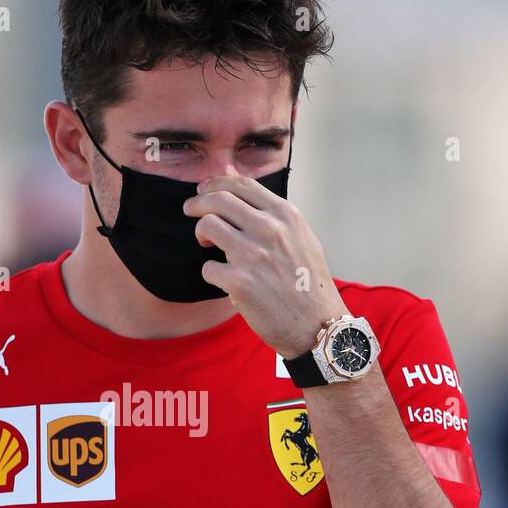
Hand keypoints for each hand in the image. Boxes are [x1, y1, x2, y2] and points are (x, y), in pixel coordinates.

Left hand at [183, 165, 343, 355]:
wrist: (317, 325)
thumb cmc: (309, 284)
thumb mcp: (301, 238)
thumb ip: (274, 215)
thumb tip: (240, 190)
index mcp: (286, 215)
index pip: (242, 185)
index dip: (216, 183)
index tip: (203, 190)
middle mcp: (269, 229)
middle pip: (218, 200)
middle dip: (197, 203)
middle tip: (190, 209)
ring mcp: (252, 255)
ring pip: (207, 226)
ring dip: (201, 234)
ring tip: (207, 246)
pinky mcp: (239, 282)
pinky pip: (208, 268)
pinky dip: (212, 273)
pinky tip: (225, 280)